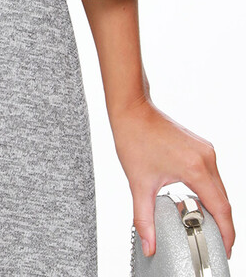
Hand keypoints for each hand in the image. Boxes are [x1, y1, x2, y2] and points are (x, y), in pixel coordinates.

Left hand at [110, 93, 234, 259]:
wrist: (132, 109)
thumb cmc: (134, 138)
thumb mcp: (139, 184)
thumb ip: (144, 218)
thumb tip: (148, 244)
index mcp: (195, 167)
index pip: (221, 209)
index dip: (226, 233)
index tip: (225, 250)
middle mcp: (206, 157)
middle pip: (223, 200)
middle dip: (222, 225)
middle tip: (216, 244)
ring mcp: (205, 150)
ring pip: (219, 187)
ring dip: (216, 208)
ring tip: (207, 226)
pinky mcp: (201, 147)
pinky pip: (212, 176)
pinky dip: (210, 192)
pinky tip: (199, 202)